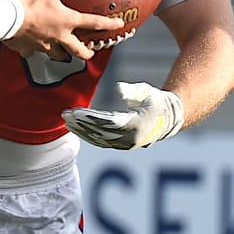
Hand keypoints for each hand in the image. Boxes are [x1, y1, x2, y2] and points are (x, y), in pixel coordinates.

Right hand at [6, 0, 124, 59]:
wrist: (7, 19)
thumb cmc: (29, 2)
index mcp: (67, 21)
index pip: (94, 23)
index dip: (109, 23)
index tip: (119, 25)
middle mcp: (58, 36)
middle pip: (77, 50)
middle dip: (85, 52)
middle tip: (89, 52)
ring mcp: (43, 45)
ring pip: (57, 55)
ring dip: (61, 54)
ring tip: (61, 52)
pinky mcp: (28, 48)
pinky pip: (32, 52)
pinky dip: (32, 51)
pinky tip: (29, 48)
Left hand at [61, 81, 184, 148]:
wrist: (168, 118)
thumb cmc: (156, 101)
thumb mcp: (147, 92)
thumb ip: (132, 91)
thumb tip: (117, 89)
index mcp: (137, 125)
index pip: (108, 123)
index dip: (90, 118)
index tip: (75, 112)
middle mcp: (130, 138)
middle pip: (100, 132)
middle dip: (81, 124)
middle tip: (65, 114)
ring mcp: (126, 144)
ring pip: (98, 139)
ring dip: (81, 130)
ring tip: (67, 121)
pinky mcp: (121, 145)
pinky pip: (101, 142)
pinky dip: (87, 135)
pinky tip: (76, 128)